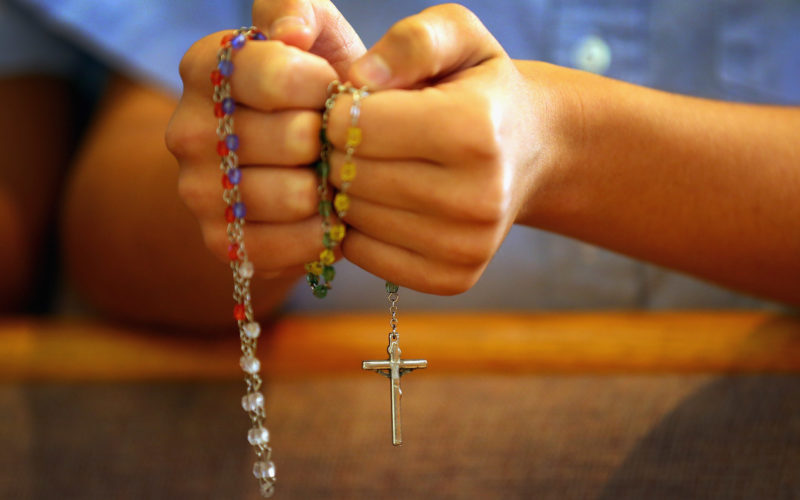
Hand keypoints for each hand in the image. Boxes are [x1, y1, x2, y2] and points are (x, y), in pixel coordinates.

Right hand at [166, 29, 339, 280]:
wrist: (302, 159)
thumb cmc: (318, 89)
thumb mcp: (316, 32)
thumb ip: (299, 10)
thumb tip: (290, 33)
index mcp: (205, 68)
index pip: (275, 74)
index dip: (323, 85)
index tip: (332, 89)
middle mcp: (185, 130)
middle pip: (294, 139)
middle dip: (332, 139)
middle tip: (333, 139)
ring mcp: (197, 191)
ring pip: (296, 194)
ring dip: (330, 187)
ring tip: (331, 174)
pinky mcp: (220, 242)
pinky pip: (290, 245)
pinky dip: (322, 232)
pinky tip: (324, 213)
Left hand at [323, 4, 556, 293]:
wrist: (531, 151)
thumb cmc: (482, 89)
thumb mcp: (458, 37)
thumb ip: (411, 41)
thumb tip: (358, 80)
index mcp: (473, 130)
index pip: (356, 125)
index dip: (339, 111)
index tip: (356, 106)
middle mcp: (477, 197)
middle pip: (352, 176)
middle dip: (340, 152)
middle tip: (360, 140)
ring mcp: (468, 246)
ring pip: (354, 219)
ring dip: (348, 191)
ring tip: (375, 168)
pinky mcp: (453, 278)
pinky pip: (365, 256)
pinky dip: (359, 228)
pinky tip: (382, 202)